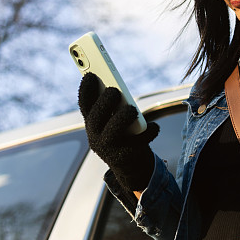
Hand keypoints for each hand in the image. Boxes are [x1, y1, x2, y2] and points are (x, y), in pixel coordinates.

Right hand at [78, 73, 159, 190]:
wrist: (129, 165)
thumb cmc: (121, 134)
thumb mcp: (114, 119)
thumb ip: (112, 105)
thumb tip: (116, 86)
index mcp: (92, 123)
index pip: (84, 104)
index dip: (85, 89)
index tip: (91, 74)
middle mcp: (95, 136)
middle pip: (96, 117)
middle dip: (105, 102)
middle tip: (115, 91)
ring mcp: (109, 148)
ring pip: (113, 131)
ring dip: (123, 117)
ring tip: (132, 109)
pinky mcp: (125, 156)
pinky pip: (137, 142)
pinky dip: (148, 132)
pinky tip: (154, 126)